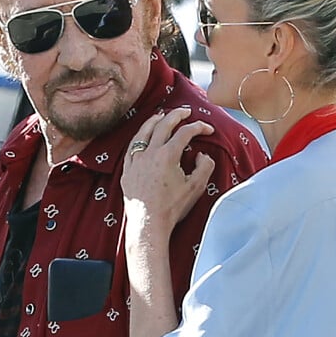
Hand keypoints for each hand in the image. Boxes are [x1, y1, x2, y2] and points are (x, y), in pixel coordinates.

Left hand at [121, 107, 215, 239]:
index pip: (185, 132)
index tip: (208, 129)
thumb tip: (201, 154)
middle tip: (185, 111)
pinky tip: (142, 136)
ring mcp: (136, 161)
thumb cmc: (172, 208)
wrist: (149, 225)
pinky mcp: (127, 170)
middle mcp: (150, 153)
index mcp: (168, 155)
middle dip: (176, 115)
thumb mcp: (196, 187)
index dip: (198, 127)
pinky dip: (139, 137)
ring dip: (154, 120)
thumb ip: (204, 166)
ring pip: (143, 132)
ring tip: (161, 115)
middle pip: (163, 125)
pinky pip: (131, 147)